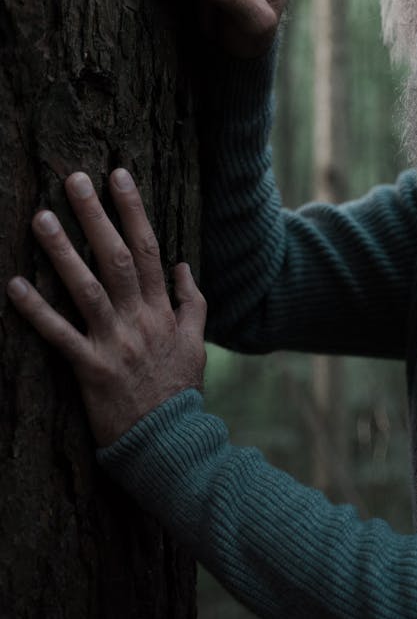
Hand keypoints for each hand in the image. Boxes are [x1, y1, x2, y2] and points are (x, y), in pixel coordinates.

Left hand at [6, 169, 206, 447]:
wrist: (170, 442)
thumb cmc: (179, 390)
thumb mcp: (197, 342)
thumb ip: (190, 301)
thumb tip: (181, 264)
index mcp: (162, 309)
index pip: (148, 248)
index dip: (132, 210)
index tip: (117, 176)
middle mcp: (139, 319)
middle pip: (117, 257)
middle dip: (96, 215)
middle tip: (74, 179)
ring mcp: (114, 343)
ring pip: (87, 288)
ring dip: (63, 251)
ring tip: (41, 218)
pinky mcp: (90, 369)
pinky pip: (59, 335)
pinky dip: (36, 310)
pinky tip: (14, 285)